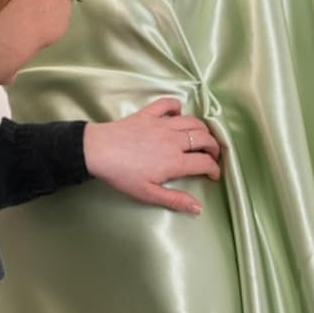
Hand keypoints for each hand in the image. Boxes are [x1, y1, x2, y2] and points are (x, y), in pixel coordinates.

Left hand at [83, 99, 221, 214]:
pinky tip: (178, 114)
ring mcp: (162, 124)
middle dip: (215, 147)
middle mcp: (174, 140)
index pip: (205, 163)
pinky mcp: (148, 114)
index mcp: (175, 162)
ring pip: (192, 121)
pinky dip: (177, 106)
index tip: (214, 175)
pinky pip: (168, 104)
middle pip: (204, 139)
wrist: (98, 151)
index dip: (214, 169)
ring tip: (202, 137)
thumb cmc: (122, 175)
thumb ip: (175, 200)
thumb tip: (198, 208)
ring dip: (202, 129)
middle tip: (213, 156)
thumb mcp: (148, 194)